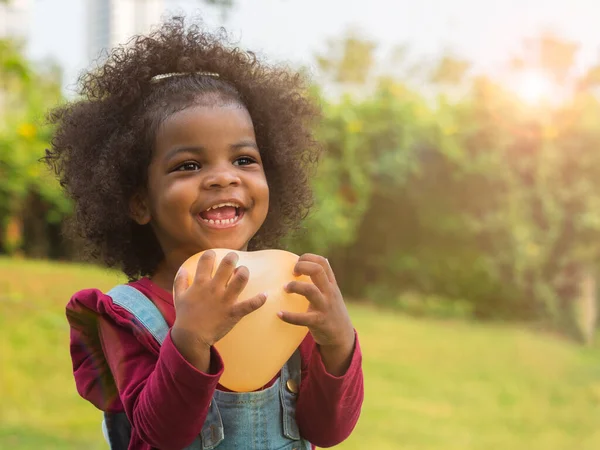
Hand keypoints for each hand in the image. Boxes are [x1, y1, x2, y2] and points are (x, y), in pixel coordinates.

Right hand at [171, 250, 266, 370]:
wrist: (191, 337)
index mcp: (200, 283)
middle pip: (228, 263)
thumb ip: (179, 281)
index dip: (211, 254)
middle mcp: (214, 288)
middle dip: (233, 257)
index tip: (213, 255)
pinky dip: (259, 300)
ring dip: (244, 272)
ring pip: (241, 278)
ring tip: (243, 272)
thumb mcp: (178, 296)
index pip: (207, 259)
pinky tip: (265, 295)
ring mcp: (225, 299)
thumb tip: (182, 268)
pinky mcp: (234, 312)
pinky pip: (250, 304)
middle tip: (234, 258)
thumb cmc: (185, 316)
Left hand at [278, 254, 354, 375]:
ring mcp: (325, 307)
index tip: (297, 262)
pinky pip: (303, 318)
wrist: (342, 335)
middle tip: (292, 273)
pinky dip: (289, 316)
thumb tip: (319, 260)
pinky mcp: (319, 322)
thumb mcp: (332, 292)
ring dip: (295, 286)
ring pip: (310, 290)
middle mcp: (330, 292)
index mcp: (331, 284)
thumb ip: (325, 279)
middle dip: (302, 267)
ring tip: (285, 288)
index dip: (308, 258)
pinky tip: (279, 314)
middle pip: (318, 270)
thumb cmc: (332, 310)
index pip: (322, 262)